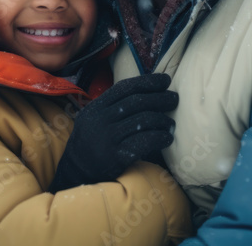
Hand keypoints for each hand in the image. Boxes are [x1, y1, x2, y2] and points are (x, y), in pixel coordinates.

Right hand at [48, 73, 177, 192]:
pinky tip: (167, 138)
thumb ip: (112, 106)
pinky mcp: (116, 155)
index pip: (125, 87)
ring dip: (162, 120)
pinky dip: (160, 138)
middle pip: (137, 102)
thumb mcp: (94, 118)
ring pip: (143, 120)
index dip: (148, 81)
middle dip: (160, 98)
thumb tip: (145, 92)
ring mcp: (108, 137)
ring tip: (171, 123)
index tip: (165, 80)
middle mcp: (101, 119)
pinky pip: (144, 141)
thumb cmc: (91, 142)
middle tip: (174, 99)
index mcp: (97, 107)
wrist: (77, 171)